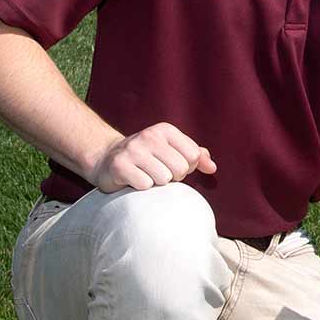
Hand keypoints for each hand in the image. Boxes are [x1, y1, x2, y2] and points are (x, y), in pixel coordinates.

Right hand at [89, 123, 216, 191]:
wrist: (107, 159)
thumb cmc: (146, 158)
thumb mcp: (171, 150)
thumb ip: (195, 156)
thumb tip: (212, 168)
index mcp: (165, 130)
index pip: (194, 156)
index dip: (187, 167)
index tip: (172, 165)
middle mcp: (149, 136)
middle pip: (181, 169)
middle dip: (172, 177)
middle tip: (157, 173)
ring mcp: (133, 150)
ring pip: (164, 179)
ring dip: (156, 184)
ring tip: (145, 175)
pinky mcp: (120, 166)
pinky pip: (145, 185)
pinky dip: (142, 188)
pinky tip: (133, 180)